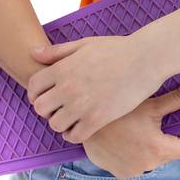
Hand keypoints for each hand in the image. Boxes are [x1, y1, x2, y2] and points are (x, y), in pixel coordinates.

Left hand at [26, 33, 163, 142]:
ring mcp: (82, 105)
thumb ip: (58, 51)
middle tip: (58, 108)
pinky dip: (74, 134)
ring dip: (60, 123)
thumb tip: (33, 53)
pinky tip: (82, 127)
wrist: (146, 59)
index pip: (33, 87)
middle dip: (47, 109)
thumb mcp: (85, 44)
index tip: (45, 96)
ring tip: (71, 118)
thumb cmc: (118, 49)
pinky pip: (75, 136)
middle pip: (40, 108)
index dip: (35, 93)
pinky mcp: (98, 119)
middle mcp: (68, 88)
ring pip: (55, 125)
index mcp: (62, 68)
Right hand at [81, 78, 179, 178]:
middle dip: (163, 142)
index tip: (169, 127)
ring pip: (153, 161)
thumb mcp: (151, 104)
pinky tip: (123, 142)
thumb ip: (178, 98)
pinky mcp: (121, 174)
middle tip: (147, 126)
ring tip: (134, 133)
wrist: (85, 123)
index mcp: (159, 149)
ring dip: (148, 150)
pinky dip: (133, 156)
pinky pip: (136, 166)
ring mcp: (133, 171)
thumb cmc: (120, 111)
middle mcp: (148, 165)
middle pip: (170, 155)